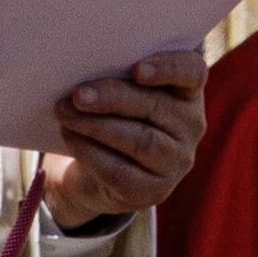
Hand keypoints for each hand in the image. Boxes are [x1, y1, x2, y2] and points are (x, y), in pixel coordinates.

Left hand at [44, 50, 207, 229]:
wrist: (92, 170)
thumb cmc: (107, 114)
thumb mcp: (113, 90)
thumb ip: (110, 73)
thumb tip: (79, 66)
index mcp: (185, 91)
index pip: (192, 72)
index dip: (168, 68)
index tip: (137, 70)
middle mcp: (189, 126)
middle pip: (156, 106)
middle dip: (112, 98)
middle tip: (78, 95)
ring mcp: (176, 162)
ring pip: (141, 141)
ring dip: (96, 125)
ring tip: (65, 113)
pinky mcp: (153, 191)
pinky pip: (121, 171)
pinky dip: (90, 152)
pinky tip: (70, 137)